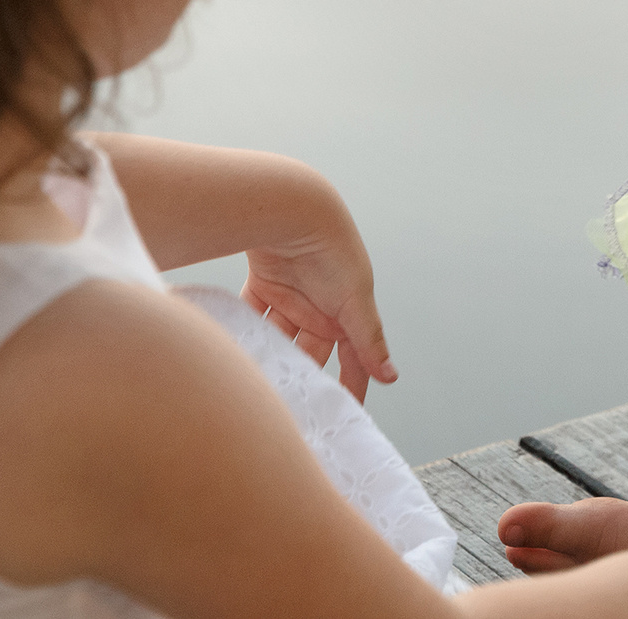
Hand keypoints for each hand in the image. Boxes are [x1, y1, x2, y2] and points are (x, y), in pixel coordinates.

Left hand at [239, 191, 397, 401]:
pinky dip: (245, 332)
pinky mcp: (262, 287)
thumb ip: (369, 340)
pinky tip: (236, 353)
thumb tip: (391, 376)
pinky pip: (252, 317)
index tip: (343, 417)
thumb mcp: (356, 300)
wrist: (294, 211)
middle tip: (290, 408)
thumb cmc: (334, 251)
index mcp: (347, 311)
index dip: (350, 384)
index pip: (352, 357)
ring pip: (278, 338)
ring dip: (270, 357)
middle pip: (310, 352)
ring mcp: (290, 297)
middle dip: (301, 375)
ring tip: (258, 386)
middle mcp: (320, 306)